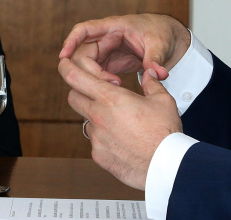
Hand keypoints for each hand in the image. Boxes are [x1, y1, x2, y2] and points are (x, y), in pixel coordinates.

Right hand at [59, 14, 190, 82]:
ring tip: (114, 90)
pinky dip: (98, 83)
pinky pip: (95, 72)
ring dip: (93, 79)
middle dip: (89, 70)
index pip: (84, 29)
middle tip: (109, 85)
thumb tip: (159, 74)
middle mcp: (105, 38)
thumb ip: (156, 59)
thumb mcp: (160, 44)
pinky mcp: (109, 63)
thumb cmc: (162, 34)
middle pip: (82, 52)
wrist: (169, 40)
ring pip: (86, 65)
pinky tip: (109, 93)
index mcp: (114, 26)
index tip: (64, 56)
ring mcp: (106, 51)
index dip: (71, 41)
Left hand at [59, 58, 182, 189]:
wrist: (166, 166)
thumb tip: (149, 73)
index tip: (64, 63)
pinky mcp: (98, 155)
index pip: (75, 77)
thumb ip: (151, 83)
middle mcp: (98, 117)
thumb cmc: (165, 132)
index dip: (66, 67)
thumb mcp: (162, 101)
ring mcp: (96, 138)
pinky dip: (104, 137)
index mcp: (110, 98)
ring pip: (86, 120)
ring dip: (95, 116)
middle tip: (97, 92)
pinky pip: (95, 141)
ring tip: (119, 121)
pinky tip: (122, 140)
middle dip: (80, 91)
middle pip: (73, 97)